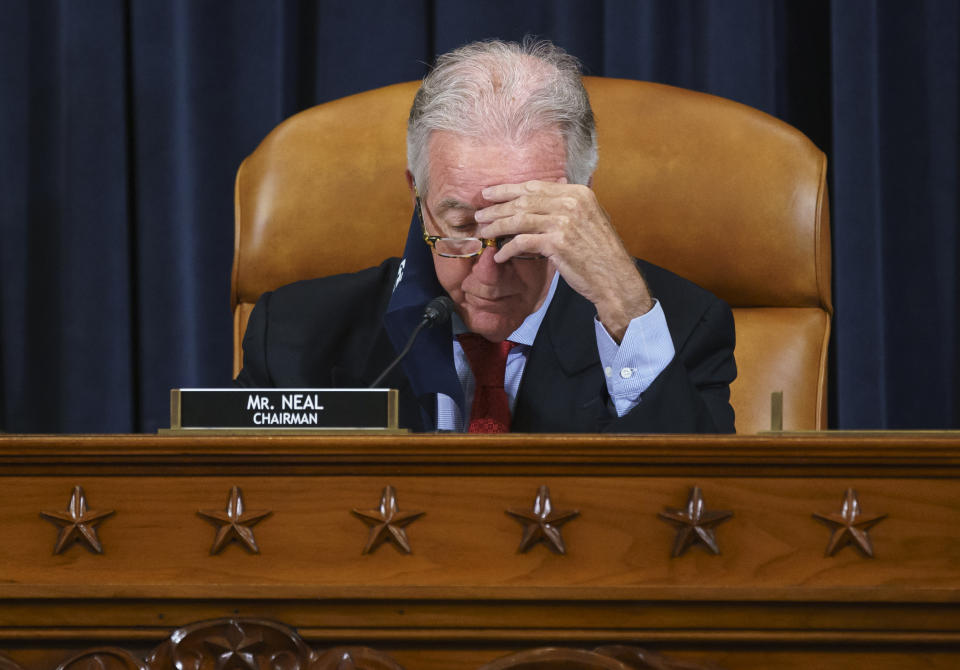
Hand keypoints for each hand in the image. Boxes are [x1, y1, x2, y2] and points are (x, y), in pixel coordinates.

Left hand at [477, 180, 653, 341]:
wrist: (615, 278)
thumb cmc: (601, 252)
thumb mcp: (590, 218)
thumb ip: (570, 203)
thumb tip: (555, 185)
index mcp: (578, 193)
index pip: (535, 186)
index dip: (508, 189)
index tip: (489, 193)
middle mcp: (571, 203)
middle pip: (524, 201)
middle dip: (497, 207)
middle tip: (479, 214)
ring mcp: (564, 222)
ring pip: (519, 219)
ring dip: (498, 226)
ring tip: (484, 231)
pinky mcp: (557, 243)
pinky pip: (522, 243)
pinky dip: (508, 249)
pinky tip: (499, 255)